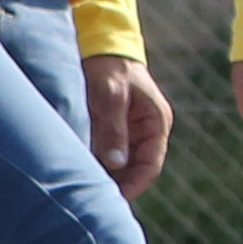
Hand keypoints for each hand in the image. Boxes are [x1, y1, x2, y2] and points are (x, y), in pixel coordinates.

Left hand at [84, 55, 173, 198]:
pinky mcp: (117, 127)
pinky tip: (85, 171)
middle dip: (120, 183)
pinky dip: (101, 163)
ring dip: (109, 174)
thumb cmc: (109, 68)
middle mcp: (148, 129)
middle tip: (97, 198)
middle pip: (138, 167)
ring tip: (89, 187)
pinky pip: (112, 152)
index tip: (116, 198)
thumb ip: (113, 129)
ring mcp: (133, 129)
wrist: (101, 45)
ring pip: (124, 162)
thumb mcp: (110, 96)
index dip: (135, 184)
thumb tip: (115, 164)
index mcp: (157, 121)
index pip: (151, 164)